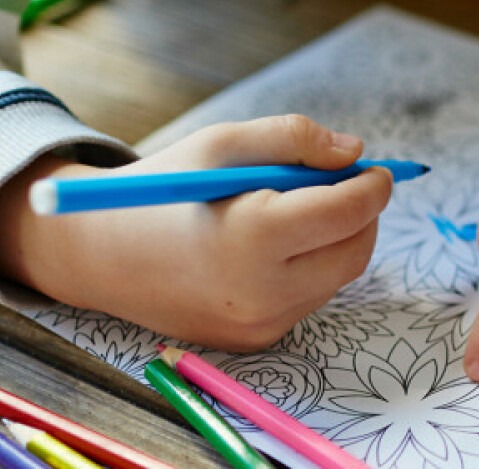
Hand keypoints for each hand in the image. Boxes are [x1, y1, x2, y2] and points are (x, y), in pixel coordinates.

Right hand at [0, 114, 393, 350]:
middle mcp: (261, 289)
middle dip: (364, 216)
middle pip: (354, 251)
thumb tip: (354, 154)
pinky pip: (307, 298)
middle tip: (352, 186)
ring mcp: (259, 322)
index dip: (373, 187)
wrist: (99, 253)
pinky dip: (309, 268)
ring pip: (335, 277)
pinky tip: (272, 246)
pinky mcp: (255, 340)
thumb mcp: (223, 143)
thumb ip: (293, 138)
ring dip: (335, 242)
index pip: (347, 212)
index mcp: (253, 234)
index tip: (379, 169)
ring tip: (299, 210)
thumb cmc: (164, 188)